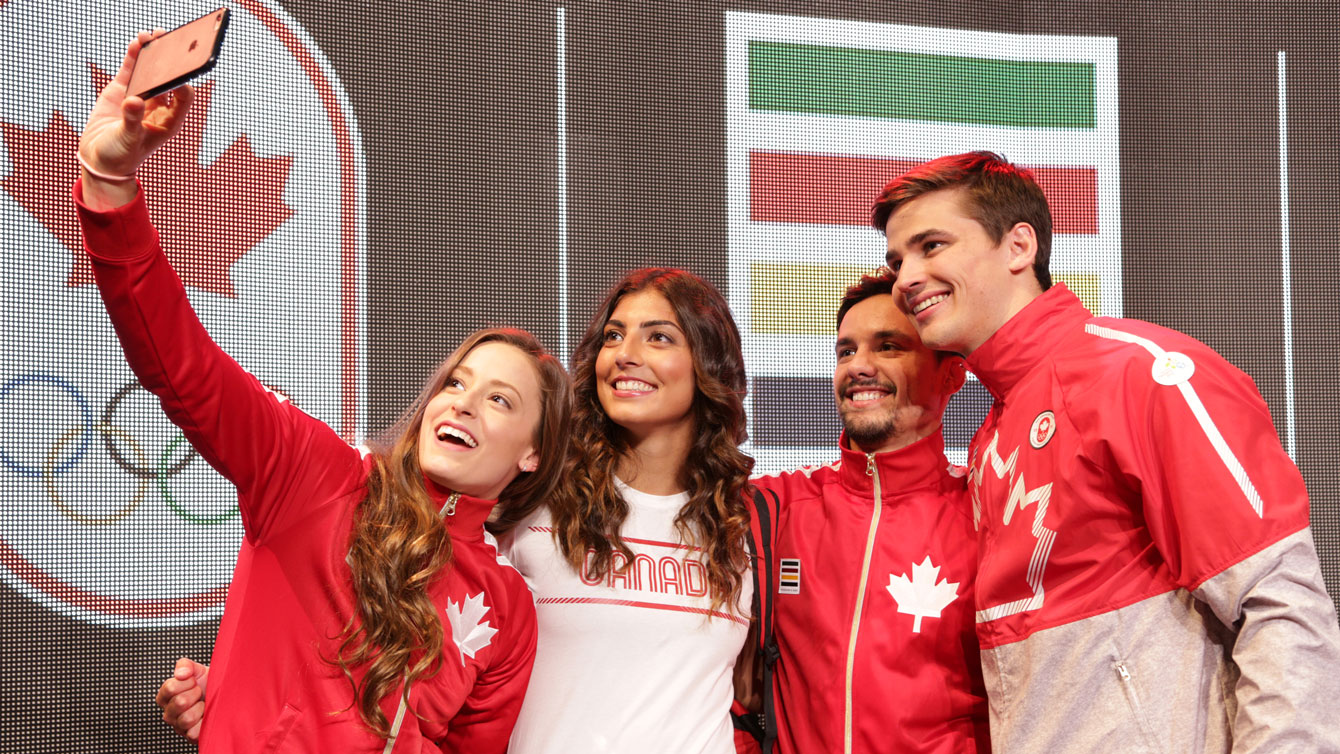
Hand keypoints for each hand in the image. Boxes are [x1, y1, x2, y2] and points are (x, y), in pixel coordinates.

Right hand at [78, 31, 194, 206]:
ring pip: (150, 71)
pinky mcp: (122, 91)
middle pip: (169, 80)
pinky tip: (137, 42)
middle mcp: (159, 107)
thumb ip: (131, 121)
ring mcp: (141, 97)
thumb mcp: (127, 140)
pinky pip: (132, 70)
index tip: (174, 72)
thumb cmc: (120, 157)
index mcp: (169, 121)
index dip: (182, 83)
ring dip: (151, 54)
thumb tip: (134, 101)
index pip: (184, 97)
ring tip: (150, 35)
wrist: (99, 159)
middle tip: (168, 42)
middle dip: (170, 62)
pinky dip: (134, 56)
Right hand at [154, 657, 209, 742]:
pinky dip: (203, 723)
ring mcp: (179, 726)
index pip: (169, 688)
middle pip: (179, 703)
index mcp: (166, 696)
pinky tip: (206, 716)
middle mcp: (169, 713)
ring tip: (204, 704)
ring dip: (200, 708)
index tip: (194, 681)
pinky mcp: (190, 736)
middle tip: (200, 693)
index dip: (187, 682)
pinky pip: (193, 733)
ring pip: (186, 719)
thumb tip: (181, 673)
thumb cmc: (208, 683)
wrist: (225, 694)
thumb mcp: (197, 670)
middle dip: (195, 694)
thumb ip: (185, 665)